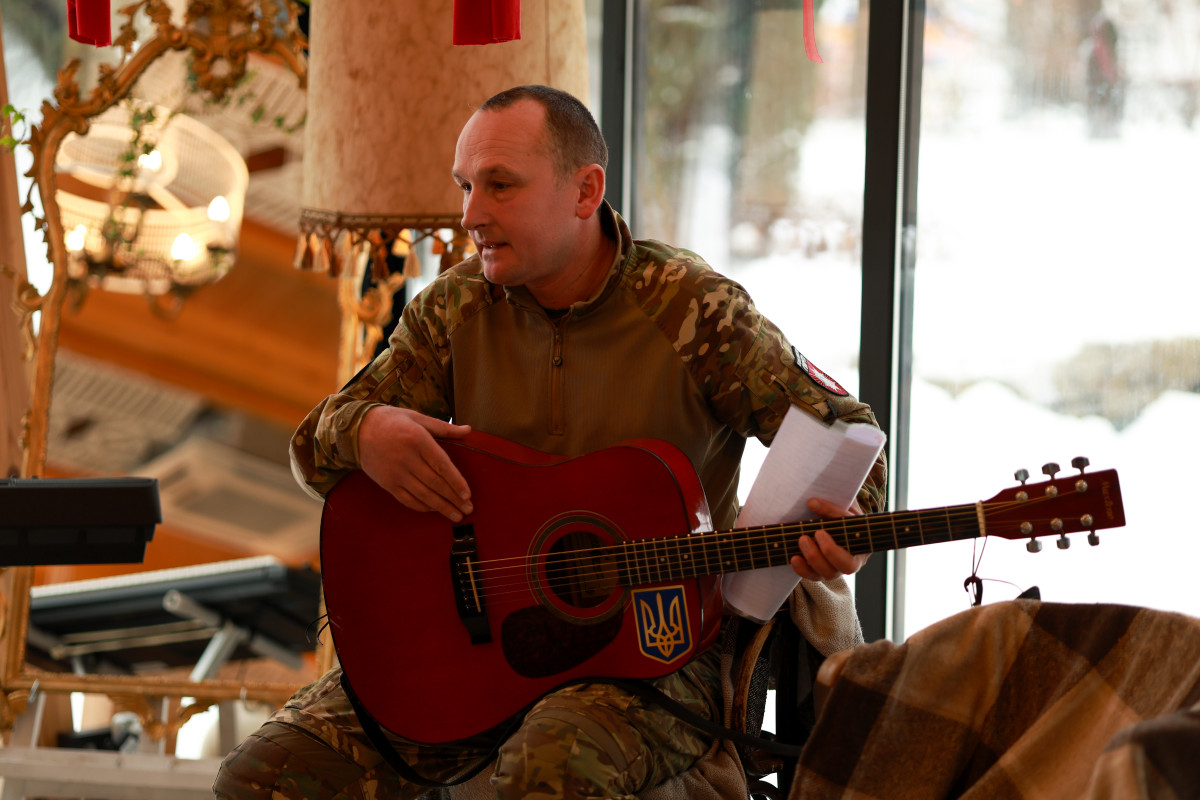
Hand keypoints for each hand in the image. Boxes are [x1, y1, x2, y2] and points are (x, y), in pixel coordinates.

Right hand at [358, 406, 473, 520]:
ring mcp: (396, 473)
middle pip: (435, 483)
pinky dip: (422, 507)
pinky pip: (407, 499)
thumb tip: (468, 429)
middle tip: (468, 509)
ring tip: (456, 515)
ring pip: (422, 495)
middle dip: (453, 498)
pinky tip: (435, 509)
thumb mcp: (417, 417)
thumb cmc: (392, 421)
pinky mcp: (387, 483)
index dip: (456, 481)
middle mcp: (407, 458)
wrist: (357, 429)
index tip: (467, 494)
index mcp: (418, 439)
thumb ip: (444, 427)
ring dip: (441, 507)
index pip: (442, 465)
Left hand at [789, 497, 869, 580]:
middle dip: (830, 550)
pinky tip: (794, 558)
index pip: (852, 526)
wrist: (829, 528)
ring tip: (802, 539)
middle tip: (817, 533)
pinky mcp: (820, 573)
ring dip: (814, 557)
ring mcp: (837, 568)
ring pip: (829, 572)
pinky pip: (812, 576)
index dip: (833, 514)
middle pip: (847, 564)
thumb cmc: (838, 515)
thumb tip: (813, 500)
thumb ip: (834, 501)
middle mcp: (853, 558)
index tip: (812, 503)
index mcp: (862, 538)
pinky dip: (803, 569)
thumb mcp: (840, 505)